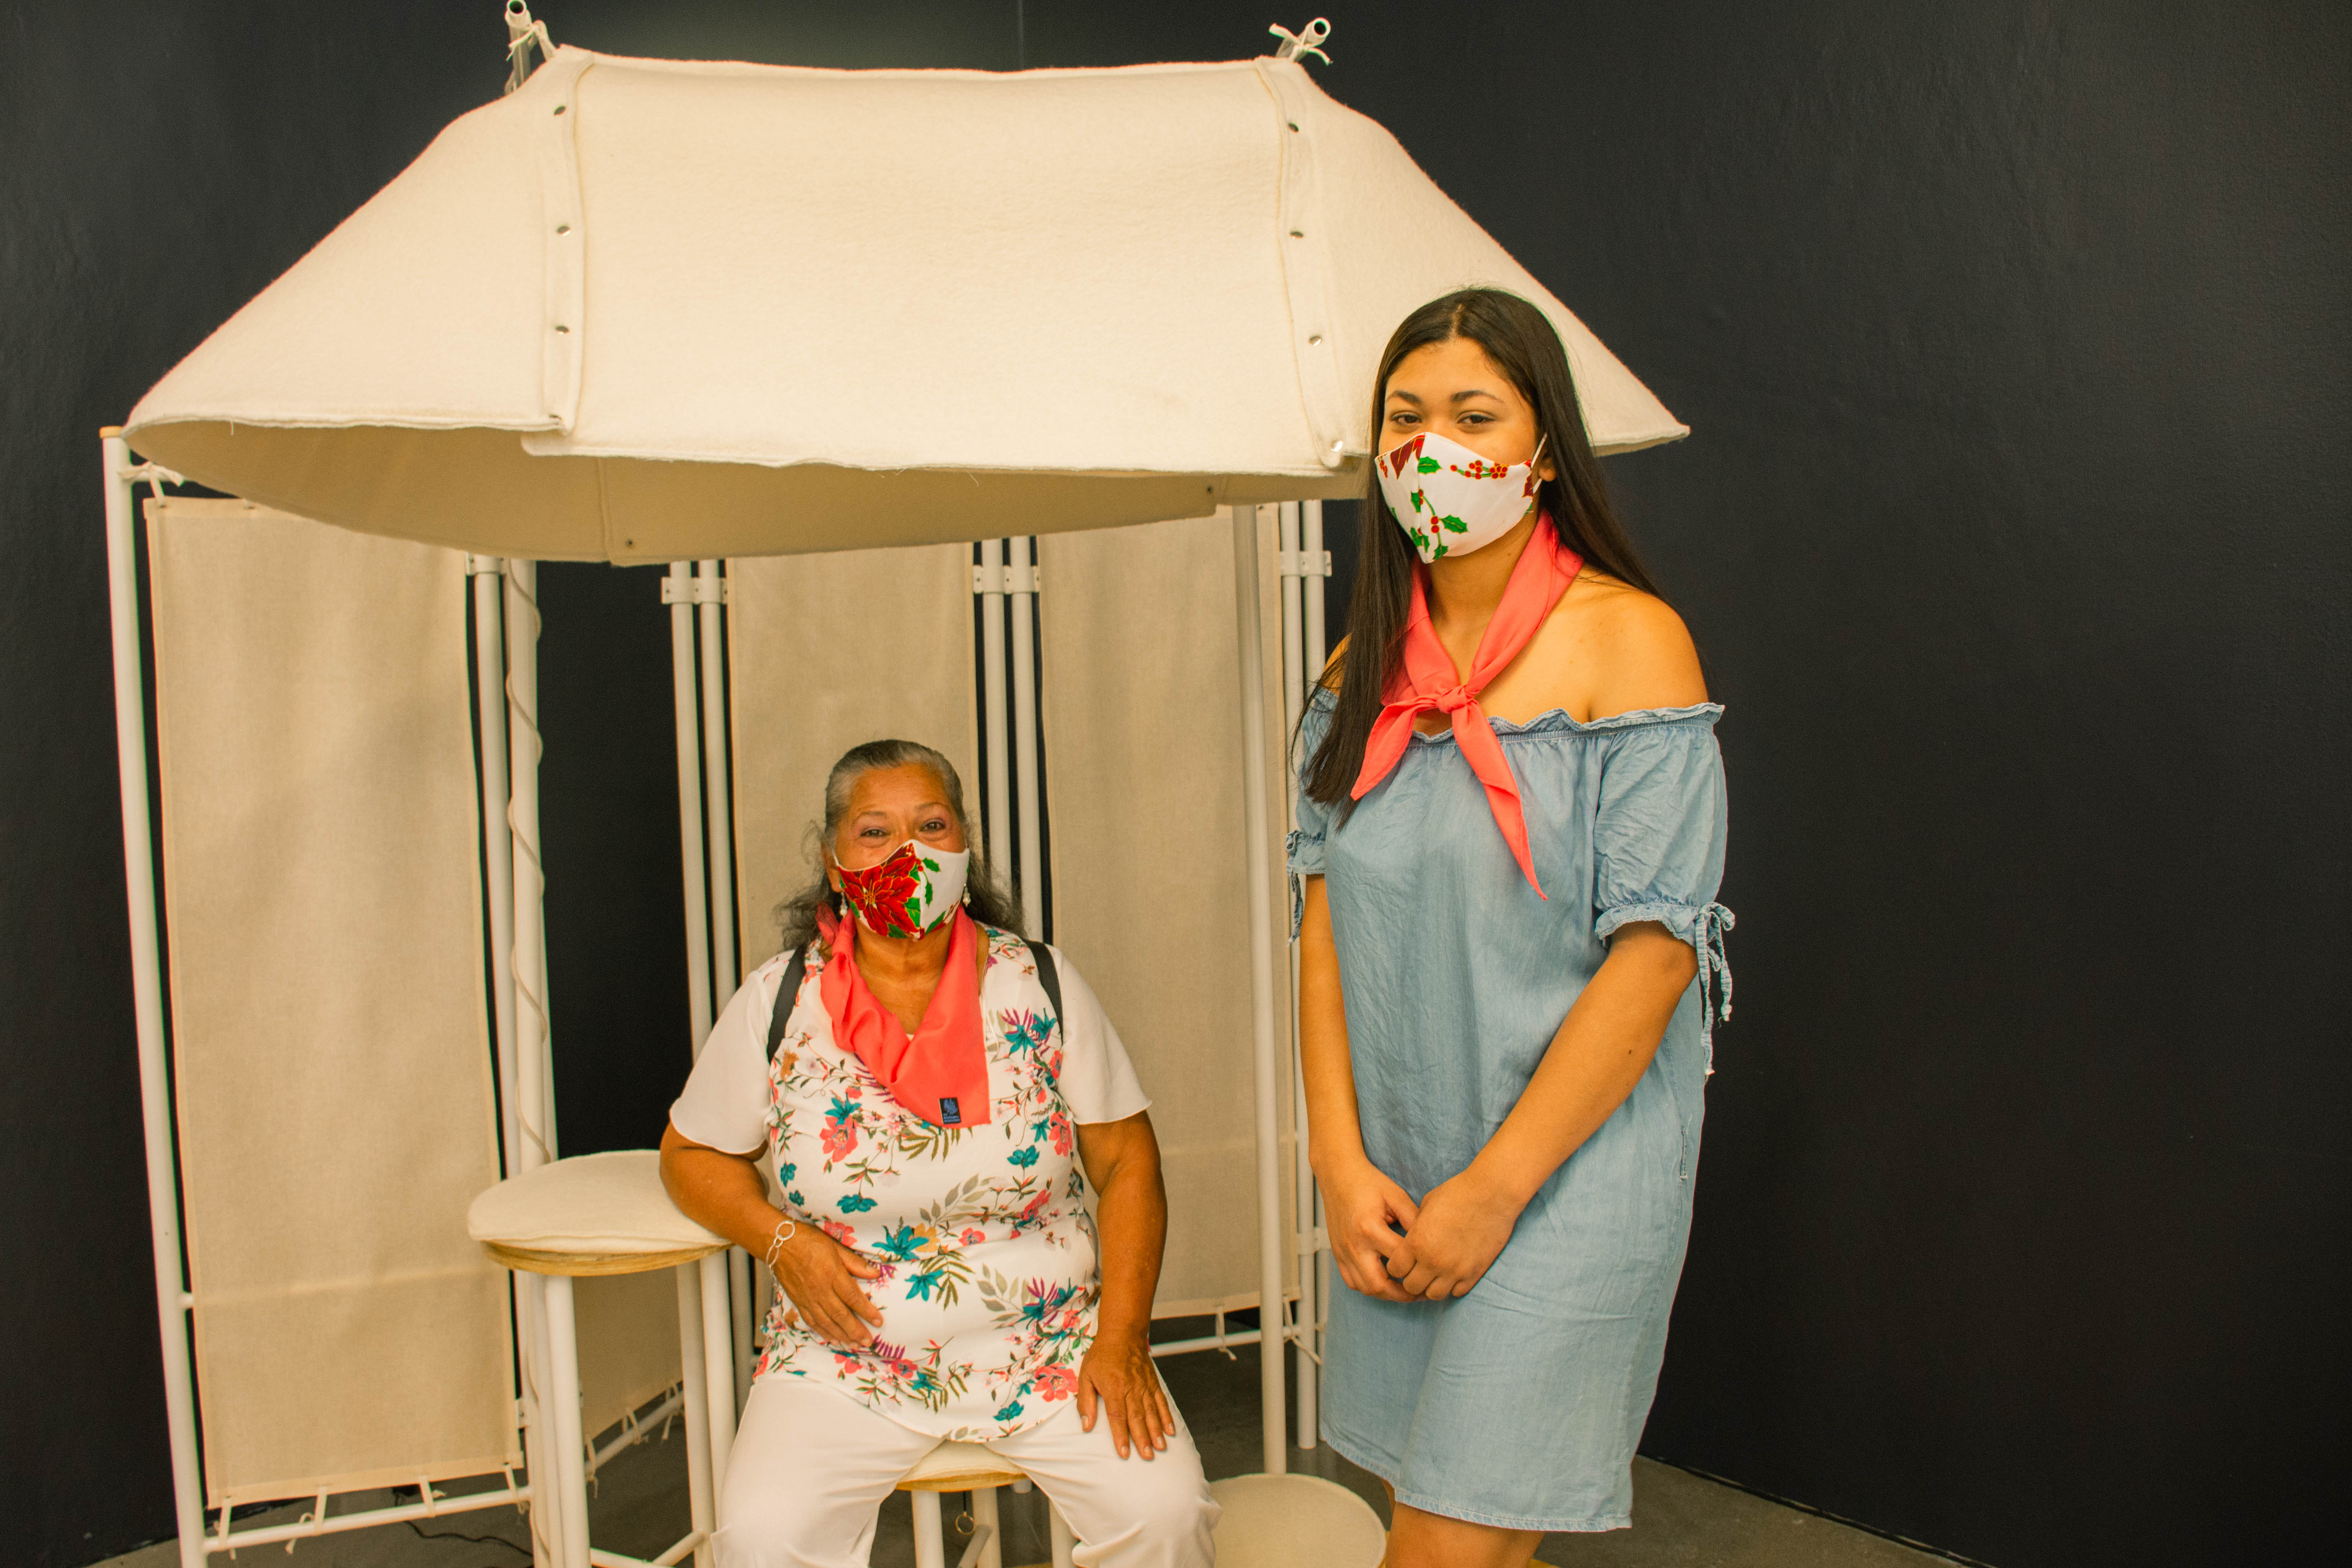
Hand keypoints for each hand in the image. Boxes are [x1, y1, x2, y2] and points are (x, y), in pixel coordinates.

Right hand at [768, 1222, 884, 1346]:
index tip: (878, 1322)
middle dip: (855, 1330)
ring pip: (826, 1322)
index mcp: (831, 1273)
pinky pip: (812, 1321)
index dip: (866, 1311)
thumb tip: (875, 1274)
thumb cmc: (808, 1241)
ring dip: (842, 1336)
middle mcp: (820, 1289)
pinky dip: (823, 1332)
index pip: (852, 1296)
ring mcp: (807, 1298)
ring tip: (854, 1345)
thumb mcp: (835, 1246)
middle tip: (868, 1341)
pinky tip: (832, 1339)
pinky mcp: (798, 1302)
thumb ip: (855, 1262)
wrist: (778, 1244)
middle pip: (840, 1314)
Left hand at [1075, 1329, 1174, 1459]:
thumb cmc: (1101, 1355)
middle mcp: (1131, 1389)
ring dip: (1156, 1431)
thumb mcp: (1085, 1375)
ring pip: (1151, 1412)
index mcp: (1113, 1388)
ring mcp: (1144, 1386)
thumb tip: (1085, 1425)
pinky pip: (1161, 1402)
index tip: (1124, 1453)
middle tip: (1147, 1457)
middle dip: (1142, 1439)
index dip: (1120, 1436)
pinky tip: (1170, 1430)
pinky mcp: (1153, 1383)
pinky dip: (1166, 1417)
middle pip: (1137, 1418)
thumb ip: (1085, 1402)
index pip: (1117, 1416)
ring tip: (1160, 1448)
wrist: (1122, 1334)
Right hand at [1319, 1156, 1419, 1301]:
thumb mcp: (1396, 1195)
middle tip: (1419, 1292)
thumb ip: (1414, 1218)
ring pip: (1364, 1288)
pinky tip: (1382, 1282)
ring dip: (1385, 1293)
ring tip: (1403, 1290)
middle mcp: (1354, 1245)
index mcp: (1370, 1229)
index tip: (1432, 1270)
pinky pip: (1352, 1281)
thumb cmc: (1367, 1182)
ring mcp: (1343, 1252)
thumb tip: (1432, 1239)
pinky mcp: (1337, 1253)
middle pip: (1379, 1285)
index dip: (1417, 1268)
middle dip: (1401, 1294)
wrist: (1338, 1175)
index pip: (1399, 1260)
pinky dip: (1368, 1287)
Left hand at [1380, 1166, 1521, 1299]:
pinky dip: (1453, 1286)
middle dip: (1411, 1279)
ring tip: (1436, 1274)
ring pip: (1433, 1295)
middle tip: (1418, 1269)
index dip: (1397, 1266)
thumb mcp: (1426, 1206)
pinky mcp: (1474, 1273)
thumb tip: (1413, 1240)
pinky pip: (1457, 1292)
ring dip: (1431, 1286)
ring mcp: (1455, 1270)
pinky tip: (1454, 1272)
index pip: (1395, 1270)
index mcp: (1416, 1242)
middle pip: (1411, 1287)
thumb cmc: (1458, 1193)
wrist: (1492, 1193)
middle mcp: (1433, 1261)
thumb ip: (1416, 1228)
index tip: (1403, 1261)